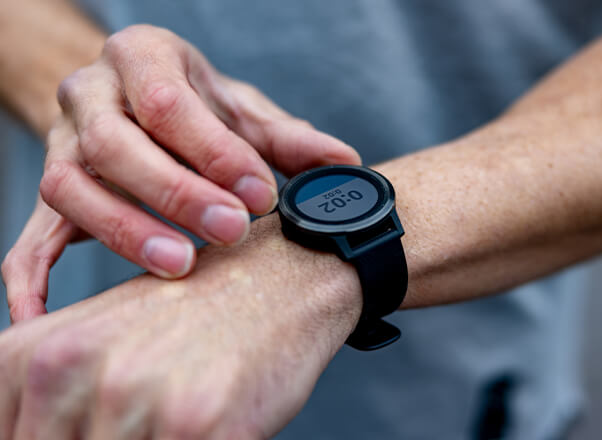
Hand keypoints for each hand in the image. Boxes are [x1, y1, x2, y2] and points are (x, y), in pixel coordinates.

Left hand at [0, 217, 361, 438]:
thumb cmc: (199, 309)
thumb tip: (32, 438)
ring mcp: (134, 399)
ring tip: (179, 420)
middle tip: (147, 423)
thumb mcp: (97, 341)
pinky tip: (214, 425)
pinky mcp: (196, 426)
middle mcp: (72, 371)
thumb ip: (50, 403)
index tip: (92, 430)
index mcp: (35, 355)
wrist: (282, 276)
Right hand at [2, 24, 359, 322]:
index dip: (213, 150)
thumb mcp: (241, 108)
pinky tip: (43, 319)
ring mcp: (59, 147)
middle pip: (112, 144)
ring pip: (68, 188)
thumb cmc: (196, 105)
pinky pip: (27, 239)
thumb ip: (287, 138)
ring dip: (123, 231)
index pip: (166, 100)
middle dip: (174, 192)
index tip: (260, 192)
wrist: (133, 95)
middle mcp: (89, 96)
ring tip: (179, 265)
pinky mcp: (47, 201)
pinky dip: (31, 281)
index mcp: (140, 57)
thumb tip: (346, 164)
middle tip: (230, 230)